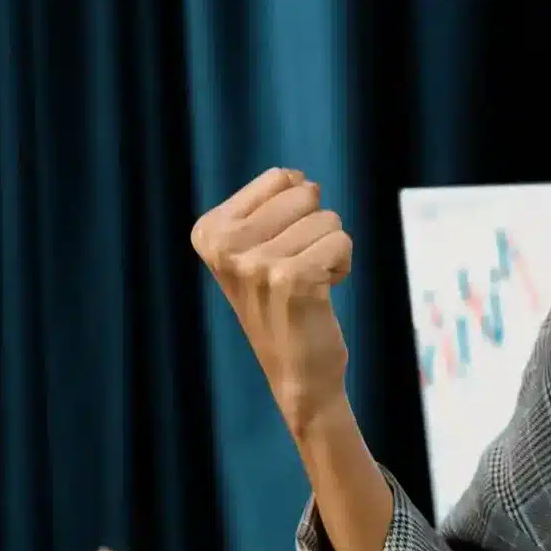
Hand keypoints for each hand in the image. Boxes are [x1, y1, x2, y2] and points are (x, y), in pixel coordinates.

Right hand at [192, 167, 353, 434]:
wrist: (296, 374)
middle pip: (305, 194)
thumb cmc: (282, 306)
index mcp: (209, 231)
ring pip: (328, 219)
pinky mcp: (293, 279)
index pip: (279, 178)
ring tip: (308, 284)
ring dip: (329, 250)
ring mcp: (257, 263)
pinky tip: (322, 292)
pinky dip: (341, 265)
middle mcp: (225, 246)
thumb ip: (272, 205)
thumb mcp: (257, 250)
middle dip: (315, 228)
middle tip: (297, 269)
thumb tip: (297, 176)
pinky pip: (341, 241)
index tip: (280, 249)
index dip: (296, 211)